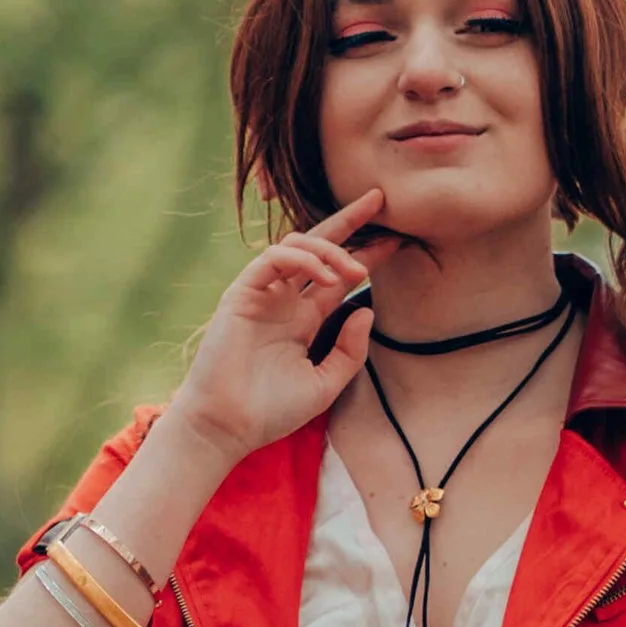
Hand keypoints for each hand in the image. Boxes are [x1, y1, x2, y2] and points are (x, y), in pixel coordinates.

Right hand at [173, 192, 383, 462]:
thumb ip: (350, 350)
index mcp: (303, 319)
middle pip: (319, 246)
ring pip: (297, 244)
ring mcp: (263, 293)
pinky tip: (327, 275)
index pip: (339, 276)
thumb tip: (366, 310)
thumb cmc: (271, 411)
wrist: (227, 426)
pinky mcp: (242, 292)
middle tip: (381, 200)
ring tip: (355, 269)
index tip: (398, 239)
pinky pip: (273, 258)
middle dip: (350, 220)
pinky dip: (303, 259)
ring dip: (331, 249)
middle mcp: (284, 300)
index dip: (368, 254)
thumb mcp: (325, 384)